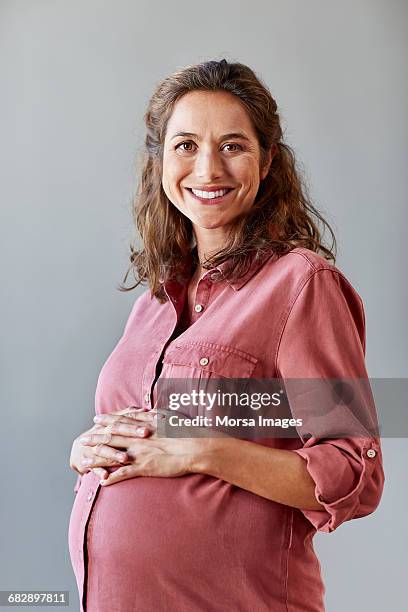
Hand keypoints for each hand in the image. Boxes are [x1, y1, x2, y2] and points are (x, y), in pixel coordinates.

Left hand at [80, 409, 215, 485]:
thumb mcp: (170, 416)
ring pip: (112, 455)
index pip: (121, 421)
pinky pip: (124, 473)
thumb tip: (151, 409)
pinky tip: (102, 483)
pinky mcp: (144, 467)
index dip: (107, 420)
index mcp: (144, 424)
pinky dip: (112, 478)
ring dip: (97, 459)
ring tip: (84, 463)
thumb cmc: (187, 430)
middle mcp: (138, 437)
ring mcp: (139, 452)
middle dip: (95, 438)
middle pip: (111, 437)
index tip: (97, 419)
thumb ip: (157, 414)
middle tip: (82, 440)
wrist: (195, 445)